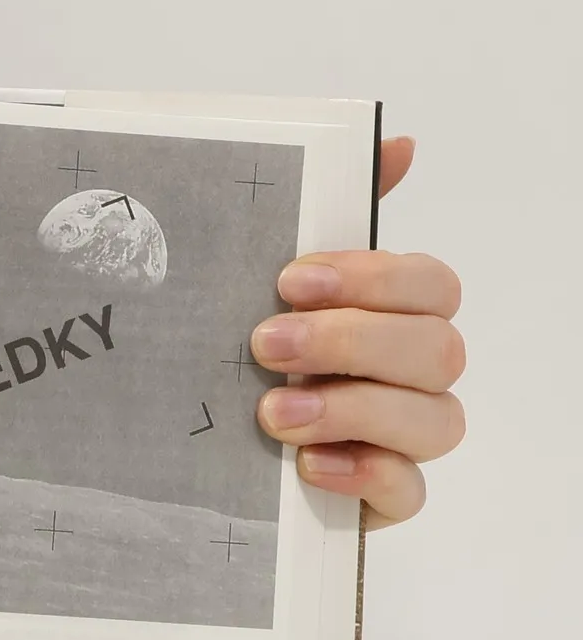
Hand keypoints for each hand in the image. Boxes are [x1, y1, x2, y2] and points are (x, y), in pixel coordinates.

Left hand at [252, 137, 463, 528]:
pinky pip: (409, 491)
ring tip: (273, 413)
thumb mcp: (267, 287)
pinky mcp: (384, 498)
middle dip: (350, 341)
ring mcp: (405, 439)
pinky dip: (363, 474)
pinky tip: (308, 464)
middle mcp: (413, 375)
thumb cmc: (248, 360)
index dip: (372, 278)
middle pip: (437, 348)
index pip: (430, 285)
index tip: (290, 280)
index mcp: (394, 316)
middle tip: (265, 344)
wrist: (202, 455)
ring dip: (354, 409)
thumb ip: (328, 216)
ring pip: (437, 420)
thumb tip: (397, 142)